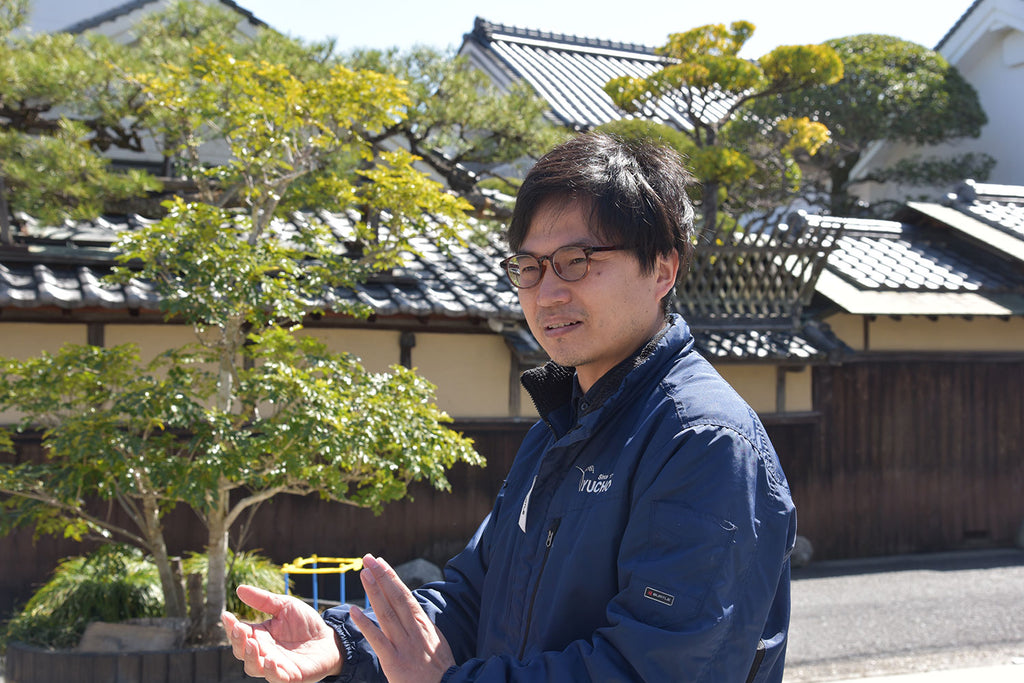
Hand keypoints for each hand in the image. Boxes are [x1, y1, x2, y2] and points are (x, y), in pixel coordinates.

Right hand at [222, 585, 342, 682]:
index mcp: (260, 636)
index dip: (231, 626)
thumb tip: (239, 589)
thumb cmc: (305, 623)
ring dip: (251, 657)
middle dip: (237, 641)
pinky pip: (276, 678)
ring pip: (254, 667)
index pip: (239, 633)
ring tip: (253, 643)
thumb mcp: (285, 606)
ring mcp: (276, 666)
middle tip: (238, 629)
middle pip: (242, 652)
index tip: (226, 615)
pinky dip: (271, 671)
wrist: (330, 638)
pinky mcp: (290, 676)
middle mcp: (264, 652)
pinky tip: (270, 660)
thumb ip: (263, 600)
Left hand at [351, 554, 455, 682]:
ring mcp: (404, 646)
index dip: (391, 578)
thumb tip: (413, 611)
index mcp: (424, 625)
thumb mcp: (436, 642)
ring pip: (386, 613)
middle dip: (381, 576)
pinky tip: (354, 611)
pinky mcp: (394, 662)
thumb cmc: (441, 670)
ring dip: (374, 592)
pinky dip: (365, 624)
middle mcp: (414, 631)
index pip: (405, 596)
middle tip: (368, 558)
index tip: (381, 562)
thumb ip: (422, 627)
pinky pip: (377, 640)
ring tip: (363, 573)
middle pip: (395, 598)